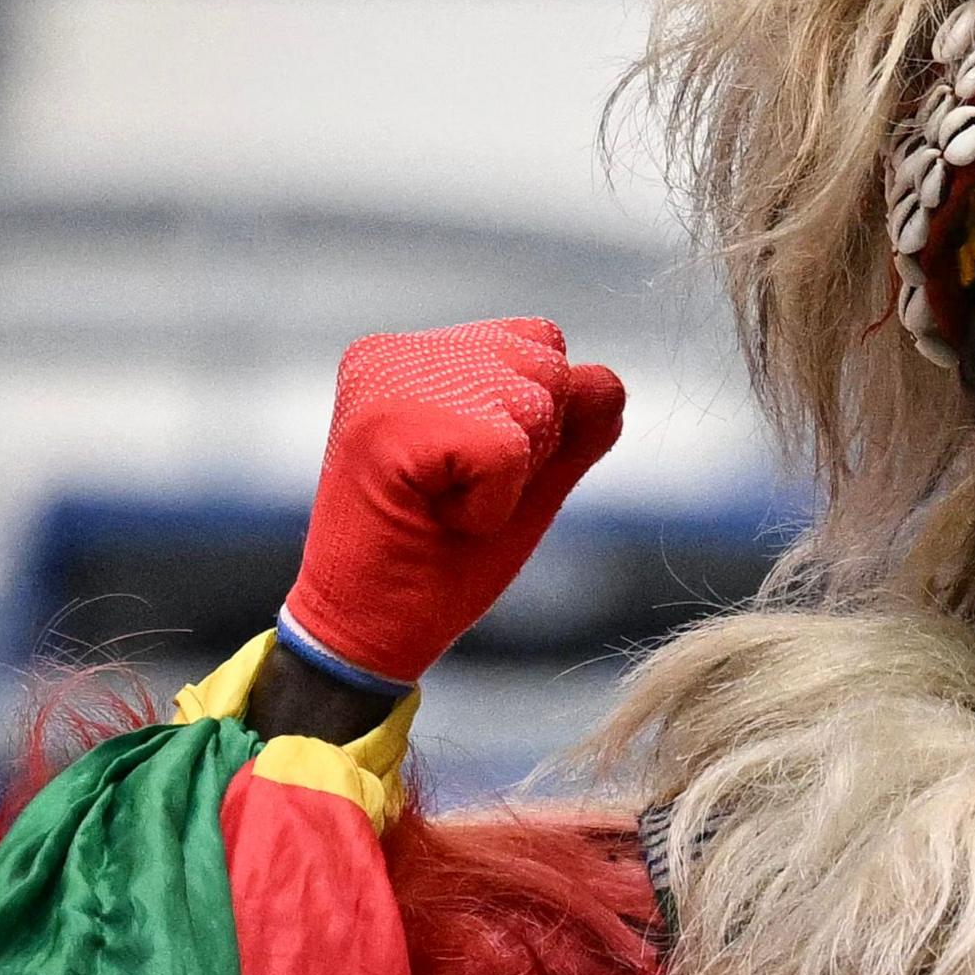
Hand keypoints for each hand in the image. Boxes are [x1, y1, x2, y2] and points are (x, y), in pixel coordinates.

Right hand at [279, 318, 623, 687]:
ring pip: (535, 402)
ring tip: (445, 504)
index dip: (536, 423)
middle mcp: (393, 352)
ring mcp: (386, 381)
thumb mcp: (524, 484)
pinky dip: (493, 503)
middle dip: (530, 444)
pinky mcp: (392, 424)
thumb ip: (572, 428)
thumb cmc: (438, 560)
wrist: (365, 632)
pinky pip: (509, 450)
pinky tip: (440, 519)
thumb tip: (609, 380)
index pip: (541, 342)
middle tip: (455, 493)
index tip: (467, 471)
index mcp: (414, 352)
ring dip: (512, 477)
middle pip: (548, 364)